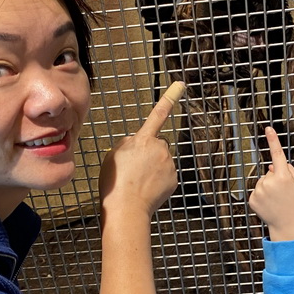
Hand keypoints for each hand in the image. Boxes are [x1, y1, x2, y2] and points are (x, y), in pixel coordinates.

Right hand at [99, 82, 182, 220]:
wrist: (127, 208)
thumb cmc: (115, 183)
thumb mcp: (112, 155)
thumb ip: (127, 143)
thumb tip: (137, 143)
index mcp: (143, 140)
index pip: (158, 115)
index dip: (170, 98)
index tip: (181, 85)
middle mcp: (160, 149)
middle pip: (157, 144)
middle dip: (149, 152)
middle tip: (133, 168)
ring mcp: (169, 164)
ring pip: (162, 160)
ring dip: (153, 166)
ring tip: (138, 180)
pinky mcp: (174, 178)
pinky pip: (166, 174)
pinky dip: (158, 179)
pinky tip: (147, 187)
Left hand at [248, 126, 293, 240]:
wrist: (288, 227)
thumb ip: (289, 171)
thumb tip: (273, 164)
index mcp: (283, 177)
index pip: (277, 154)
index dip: (273, 140)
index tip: (268, 129)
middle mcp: (269, 182)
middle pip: (270, 171)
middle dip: (276, 178)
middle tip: (285, 193)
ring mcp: (259, 191)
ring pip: (263, 181)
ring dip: (269, 188)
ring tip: (277, 200)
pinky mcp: (252, 199)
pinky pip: (257, 191)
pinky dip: (262, 196)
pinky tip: (270, 204)